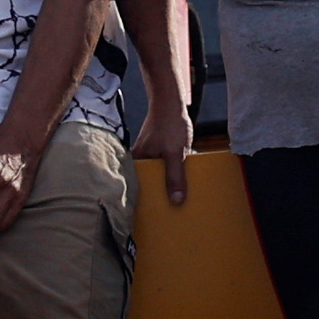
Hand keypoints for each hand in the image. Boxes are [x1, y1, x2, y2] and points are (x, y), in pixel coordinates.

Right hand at [132, 86, 192, 206]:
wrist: (170, 102)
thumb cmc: (170, 125)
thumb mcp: (176, 153)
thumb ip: (175, 177)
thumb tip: (176, 201)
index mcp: (136, 162)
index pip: (138, 189)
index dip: (146, 203)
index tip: (156, 217)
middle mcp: (138, 160)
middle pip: (149, 183)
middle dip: (159, 195)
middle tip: (171, 210)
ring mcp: (147, 155)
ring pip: (157, 175)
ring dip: (167, 183)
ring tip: (178, 197)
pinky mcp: (156, 150)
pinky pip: (163, 167)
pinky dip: (171, 172)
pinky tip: (181, 177)